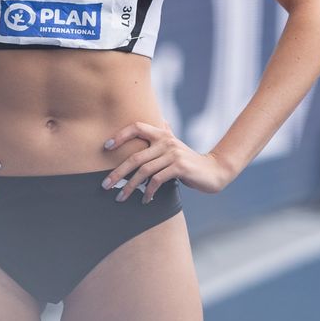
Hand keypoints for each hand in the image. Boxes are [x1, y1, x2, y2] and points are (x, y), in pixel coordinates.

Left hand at [103, 122, 236, 201]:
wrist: (214, 171)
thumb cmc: (190, 161)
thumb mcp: (176, 145)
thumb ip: (166, 133)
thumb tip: (161, 120)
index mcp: (162, 134)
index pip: (137, 127)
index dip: (120, 135)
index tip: (106, 147)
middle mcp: (167, 141)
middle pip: (135, 156)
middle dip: (118, 173)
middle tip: (105, 185)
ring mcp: (173, 154)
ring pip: (144, 171)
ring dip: (130, 187)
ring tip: (120, 198)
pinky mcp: (180, 167)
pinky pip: (157, 180)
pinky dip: (149, 192)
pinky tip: (145, 200)